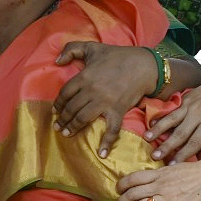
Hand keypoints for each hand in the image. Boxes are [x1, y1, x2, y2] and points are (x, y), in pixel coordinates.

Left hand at [53, 42, 157, 158]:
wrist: (144, 65)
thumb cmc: (117, 55)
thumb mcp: (92, 47)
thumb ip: (72, 49)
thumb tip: (56, 60)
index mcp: (84, 76)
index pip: (65, 94)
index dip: (58, 103)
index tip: (55, 110)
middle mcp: (92, 91)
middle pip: (71, 108)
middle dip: (62, 119)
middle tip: (57, 126)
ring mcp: (105, 102)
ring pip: (83, 118)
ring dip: (73, 127)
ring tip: (67, 134)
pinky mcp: (118, 110)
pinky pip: (111, 129)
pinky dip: (106, 142)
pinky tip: (101, 153)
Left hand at [116, 155, 200, 200]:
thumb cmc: (199, 171)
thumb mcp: (176, 168)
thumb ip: (163, 174)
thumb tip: (155, 175)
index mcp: (159, 175)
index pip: (133, 178)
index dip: (121, 185)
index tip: (117, 191)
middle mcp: (160, 186)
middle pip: (132, 194)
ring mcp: (169, 200)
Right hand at [143, 82, 200, 163]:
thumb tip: (199, 161)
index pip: (195, 142)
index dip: (183, 154)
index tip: (172, 164)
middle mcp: (198, 116)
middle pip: (181, 133)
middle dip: (167, 146)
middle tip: (155, 156)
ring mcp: (189, 107)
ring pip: (171, 120)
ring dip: (158, 129)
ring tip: (147, 139)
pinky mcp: (183, 100)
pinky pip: (170, 110)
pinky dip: (160, 117)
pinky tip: (150, 123)